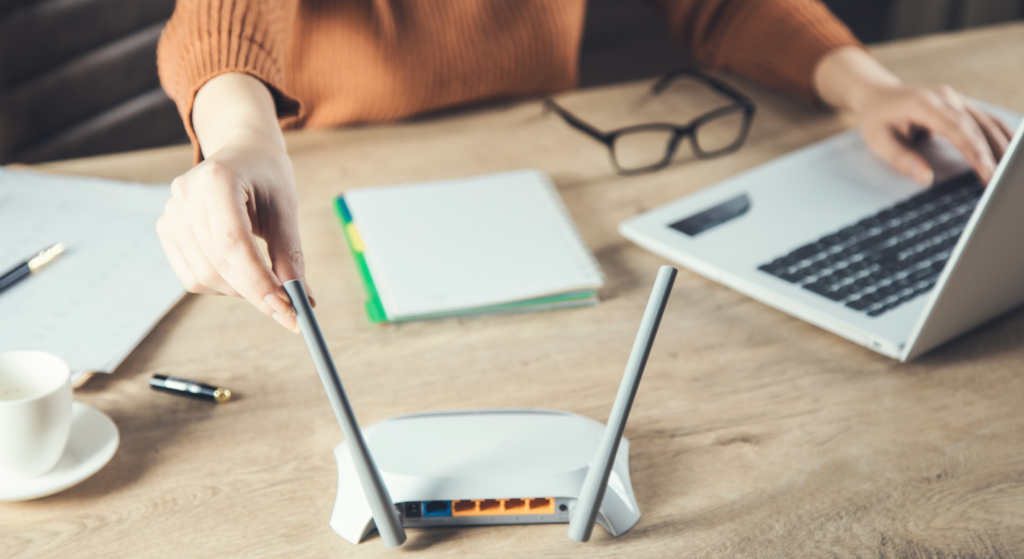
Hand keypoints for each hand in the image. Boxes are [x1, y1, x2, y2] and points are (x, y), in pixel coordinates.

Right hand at [156, 73, 312, 331]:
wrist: (240, 152)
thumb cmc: (267, 176)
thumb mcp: (286, 209)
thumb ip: (290, 254)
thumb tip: (300, 301)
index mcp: (216, 180)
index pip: (233, 243)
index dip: (259, 281)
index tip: (288, 310)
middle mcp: (185, 195)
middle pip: (218, 264)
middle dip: (256, 292)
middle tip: (289, 309)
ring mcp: (170, 213)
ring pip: (204, 277)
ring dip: (240, 290)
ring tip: (265, 277)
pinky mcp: (167, 230)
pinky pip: (192, 277)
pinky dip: (222, 285)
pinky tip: (241, 271)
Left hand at [815, 46, 1012, 184]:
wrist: (878, 94)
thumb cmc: (876, 118)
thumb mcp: (878, 141)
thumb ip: (901, 159)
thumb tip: (926, 178)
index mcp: (925, 103)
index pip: (957, 129)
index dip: (974, 152)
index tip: (986, 172)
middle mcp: (946, 97)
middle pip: (977, 127)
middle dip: (992, 155)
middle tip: (1000, 182)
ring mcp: (957, 99)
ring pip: (988, 122)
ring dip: (1002, 146)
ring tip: (1008, 172)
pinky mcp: (962, 105)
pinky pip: (987, 120)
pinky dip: (1000, 136)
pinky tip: (1009, 152)